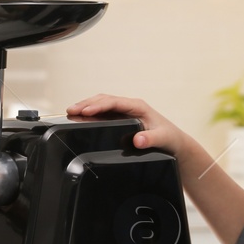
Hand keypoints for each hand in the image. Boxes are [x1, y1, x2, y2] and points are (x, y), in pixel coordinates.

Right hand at [65, 94, 187, 154]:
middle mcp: (129, 106)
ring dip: (86, 107)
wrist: (174, 143)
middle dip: (86, 104)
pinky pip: (102, 113)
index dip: (98, 105)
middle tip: (70, 110)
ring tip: (70, 112)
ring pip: (101, 105)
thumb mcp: (162, 139)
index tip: (86, 111)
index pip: (114, 102)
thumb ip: (151, 139)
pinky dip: (90, 114)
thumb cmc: (169, 138)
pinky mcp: (120, 119)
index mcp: (138, 106)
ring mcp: (124, 112)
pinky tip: (79, 119)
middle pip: (103, 100)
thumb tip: (138, 140)